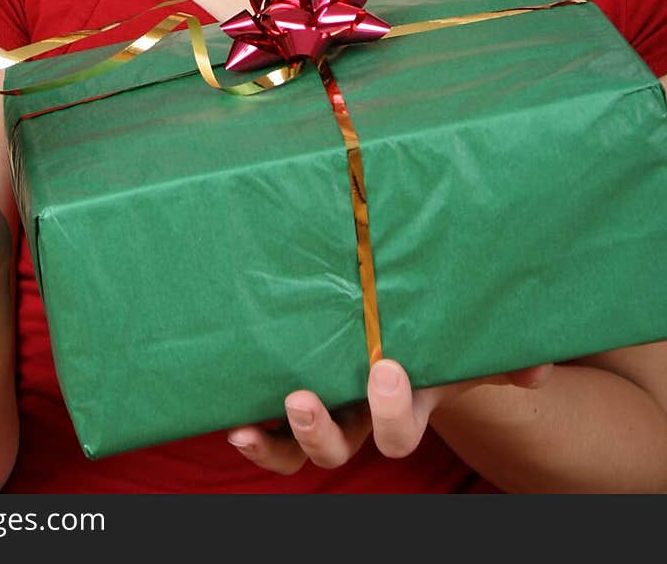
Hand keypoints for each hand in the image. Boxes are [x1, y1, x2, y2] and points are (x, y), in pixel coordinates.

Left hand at [226, 359, 553, 473]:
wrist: (398, 321)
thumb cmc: (432, 332)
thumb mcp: (462, 343)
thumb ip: (500, 356)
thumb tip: (538, 370)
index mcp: (399, 402)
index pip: (398, 432)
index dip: (391, 413)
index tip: (386, 367)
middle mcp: (356, 415)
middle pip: (339, 450)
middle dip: (321, 433)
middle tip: (304, 397)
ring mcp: (322, 408)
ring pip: (298, 450)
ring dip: (280, 441)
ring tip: (259, 418)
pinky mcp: (288, 395)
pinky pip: (268, 429)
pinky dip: (254, 433)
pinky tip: (233, 421)